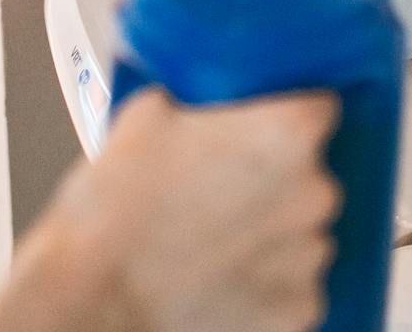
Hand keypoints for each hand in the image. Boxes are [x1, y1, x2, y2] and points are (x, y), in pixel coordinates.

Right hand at [0, 88, 342, 331]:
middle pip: (307, 176)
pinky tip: (219, 278)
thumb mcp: (144, 118)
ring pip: (299, 233)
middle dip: (270, 182)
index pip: (316, 108)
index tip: (258, 131)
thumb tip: (192, 104)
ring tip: (211, 241)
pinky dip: (264, 283)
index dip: (282, 118)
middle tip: (218, 192)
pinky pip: (292, 285)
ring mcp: (309, 255)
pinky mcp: (298, 309)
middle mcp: (313, 193)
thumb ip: (192, 102)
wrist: (95, 298)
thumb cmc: (115, 216)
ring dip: (267, 234)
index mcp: (286, 135)